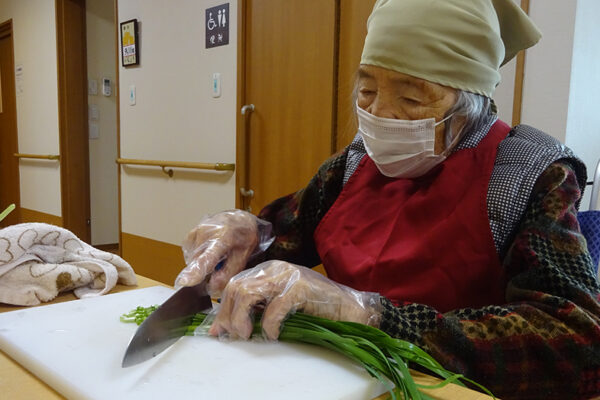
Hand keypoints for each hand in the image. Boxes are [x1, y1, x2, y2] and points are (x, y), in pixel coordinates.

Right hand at [175, 210, 260, 295]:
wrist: (240, 220)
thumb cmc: (244, 238)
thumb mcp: (242, 257)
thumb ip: (227, 273)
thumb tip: (211, 287)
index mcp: (223, 237)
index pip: (206, 258)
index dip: (195, 271)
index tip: (184, 282)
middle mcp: (206, 231)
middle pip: (197, 264)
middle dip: (205, 271)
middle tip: (220, 265)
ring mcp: (195, 231)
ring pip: (192, 260)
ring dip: (201, 264)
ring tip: (216, 255)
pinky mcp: (190, 234)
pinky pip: (189, 254)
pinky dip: (198, 257)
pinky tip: (209, 251)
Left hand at [209, 260, 380, 339]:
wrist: (349, 309)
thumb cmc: (316, 308)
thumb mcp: (281, 302)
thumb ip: (259, 306)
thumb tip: (230, 325)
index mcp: (269, 270)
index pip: (234, 284)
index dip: (223, 309)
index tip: (219, 332)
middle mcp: (275, 268)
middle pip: (236, 287)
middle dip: (228, 315)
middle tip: (234, 335)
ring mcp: (288, 276)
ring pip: (247, 293)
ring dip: (241, 318)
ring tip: (248, 335)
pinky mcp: (300, 288)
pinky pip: (273, 308)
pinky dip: (269, 325)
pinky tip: (274, 334)